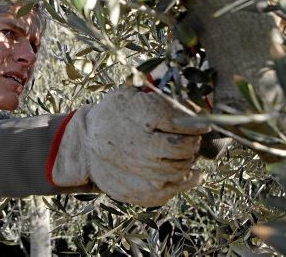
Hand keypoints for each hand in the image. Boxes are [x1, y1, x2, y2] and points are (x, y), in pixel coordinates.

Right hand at [47, 86, 208, 206]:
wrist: (84, 145)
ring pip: (180, 170)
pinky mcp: (136, 190)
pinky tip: (189, 174)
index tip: (201, 124)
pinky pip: (170, 190)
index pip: (183, 122)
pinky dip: (185, 182)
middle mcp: (140, 144)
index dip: (197, 124)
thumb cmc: (112, 116)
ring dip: (188, 162)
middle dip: (192, 143)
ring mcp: (137, 170)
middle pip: (184, 148)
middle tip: (191, 140)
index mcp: (141, 115)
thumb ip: (159, 96)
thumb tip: (192, 105)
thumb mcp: (129, 94)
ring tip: (184, 154)